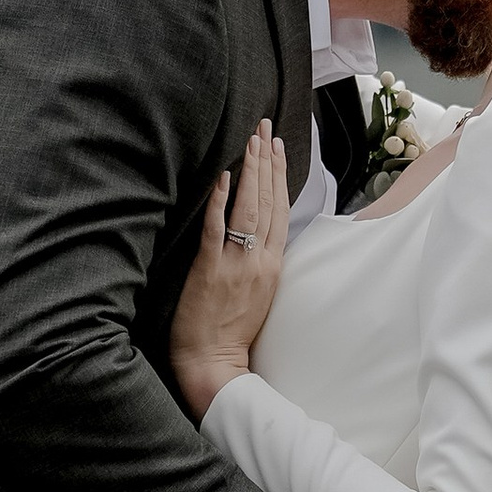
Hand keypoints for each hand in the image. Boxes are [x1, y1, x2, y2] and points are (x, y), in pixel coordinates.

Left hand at [172, 126, 287, 419]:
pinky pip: (217, 228)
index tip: (278, 147)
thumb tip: (256, 235)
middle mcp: (260, 260)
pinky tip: (223, 177)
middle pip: (269, 202)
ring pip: (249, 208)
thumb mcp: (258, 295)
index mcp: (273, 266)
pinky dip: (221, 201)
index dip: (280, 176)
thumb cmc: (231, 333)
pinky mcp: (210, 269)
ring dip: (251, 172)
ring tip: (251, 141)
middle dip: (267, 161)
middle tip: (265, 128)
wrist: (214, 363)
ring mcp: (236, 263)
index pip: (281, 211)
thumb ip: (260, 263)